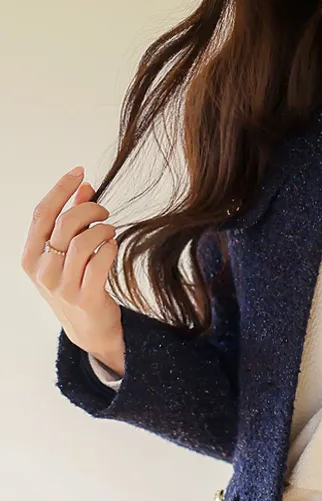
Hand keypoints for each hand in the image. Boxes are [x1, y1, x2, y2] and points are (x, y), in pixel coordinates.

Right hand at [21, 166, 124, 375]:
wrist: (88, 328)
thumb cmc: (76, 284)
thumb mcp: (66, 254)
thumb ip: (73, 221)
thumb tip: (85, 187)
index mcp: (30, 256)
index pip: (42, 213)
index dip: (61, 188)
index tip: (80, 172)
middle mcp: (42, 271)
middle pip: (64, 224)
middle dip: (89, 209)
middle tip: (104, 212)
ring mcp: (62, 287)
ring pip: (83, 242)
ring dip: (102, 230)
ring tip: (110, 231)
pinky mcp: (85, 298)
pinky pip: (100, 263)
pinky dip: (110, 249)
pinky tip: (112, 247)